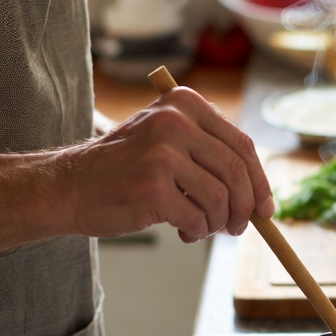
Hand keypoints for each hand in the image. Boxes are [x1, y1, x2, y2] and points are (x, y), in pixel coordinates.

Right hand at [61, 86, 273, 241]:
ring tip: (203, 228)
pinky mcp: (152, 187)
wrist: (70, 186)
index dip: (259, 180)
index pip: (242, 144)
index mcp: (184, 104)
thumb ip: (209, 153)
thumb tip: (259, 192)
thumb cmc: (124, 169)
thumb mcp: (167, 140)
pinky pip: (197, 217)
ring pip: (220, 198)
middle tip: (239, 228)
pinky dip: (197, 231)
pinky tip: (183, 230)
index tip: (266, 208)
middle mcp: (175, 122)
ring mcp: (163, 154)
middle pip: (236, 171)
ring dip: (218, 223)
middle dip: (245, 207)